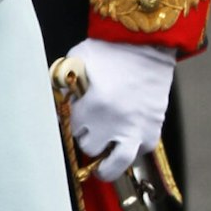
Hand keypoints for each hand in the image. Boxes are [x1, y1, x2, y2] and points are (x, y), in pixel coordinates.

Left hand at [65, 37, 174, 184]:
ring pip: (117, 164)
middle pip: (90, 148)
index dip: (72, 123)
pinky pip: (140, 151)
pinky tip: (125, 142)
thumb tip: (57, 102)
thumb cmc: (111, 49)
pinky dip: (132, 150)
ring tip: (102, 166)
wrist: (148, 44)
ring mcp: (136, 128)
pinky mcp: (153, 128)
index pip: (73, 129)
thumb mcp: (78, 60)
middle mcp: (114, 122)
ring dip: (107, 166)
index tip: (76, 118)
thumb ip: (64, 83)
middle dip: (88, 139)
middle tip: (89, 131)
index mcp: (94, 105)